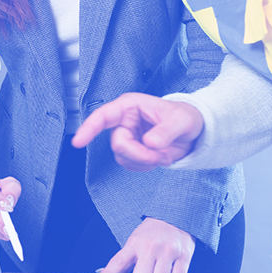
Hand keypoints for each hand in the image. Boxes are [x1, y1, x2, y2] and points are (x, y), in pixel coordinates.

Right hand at [71, 93, 203, 171]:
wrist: (193, 132)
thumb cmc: (186, 117)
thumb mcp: (181, 121)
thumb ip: (165, 132)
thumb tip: (149, 143)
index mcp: (129, 106)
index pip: (103, 116)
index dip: (88, 128)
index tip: (78, 142)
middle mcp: (124, 121)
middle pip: (119, 144)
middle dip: (140, 154)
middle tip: (161, 156)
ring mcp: (127, 137)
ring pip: (123, 157)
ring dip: (145, 161)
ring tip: (164, 156)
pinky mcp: (131, 151)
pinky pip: (130, 165)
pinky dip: (145, 166)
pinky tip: (159, 159)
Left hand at [96, 217, 195, 272]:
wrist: (176, 216)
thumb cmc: (152, 233)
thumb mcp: (134, 242)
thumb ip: (122, 262)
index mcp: (134, 244)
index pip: (118, 261)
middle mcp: (150, 247)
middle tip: (149, 269)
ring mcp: (168, 251)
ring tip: (162, 267)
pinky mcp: (184, 256)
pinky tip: (174, 268)